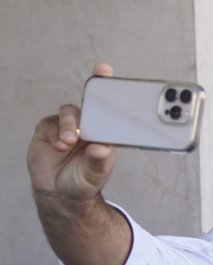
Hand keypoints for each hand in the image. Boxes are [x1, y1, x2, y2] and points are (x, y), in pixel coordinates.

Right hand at [28, 63, 116, 201]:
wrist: (59, 194)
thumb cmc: (83, 182)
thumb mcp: (95, 175)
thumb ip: (98, 162)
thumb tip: (100, 147)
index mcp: (106, 133)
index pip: (111, 109)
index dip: (110, 88)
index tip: (107, 70)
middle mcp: (88, 126)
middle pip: (90, 102)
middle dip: (94, 87)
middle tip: (99, 74)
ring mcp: (68, 126)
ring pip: (70, 113)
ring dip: (70, 126)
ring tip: (69, 143)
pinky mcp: (49, 130)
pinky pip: (51, 124)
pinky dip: (55, 134)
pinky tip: (59, 147)